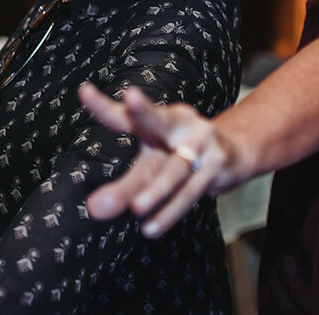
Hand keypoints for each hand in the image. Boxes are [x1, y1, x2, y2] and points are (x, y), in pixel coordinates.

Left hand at [79, 83, 243, 237]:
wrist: (234, 155)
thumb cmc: (180, 158)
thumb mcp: (150, 169)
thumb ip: (122, 188)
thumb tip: (95, 209)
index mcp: (155, 121)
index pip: (124, 116)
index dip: (103, 106)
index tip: (84, 91)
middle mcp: (178, 124)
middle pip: (157, 119)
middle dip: (144, 110)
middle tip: (130, 99)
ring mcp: (201, 140)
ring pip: (175, 168)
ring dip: (157, 189)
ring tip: (137, 209)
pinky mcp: (217, 161)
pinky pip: (191, 190)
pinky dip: (171, 210)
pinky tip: (152, 227)